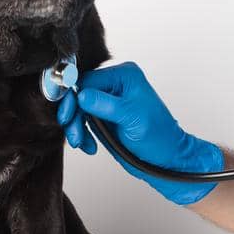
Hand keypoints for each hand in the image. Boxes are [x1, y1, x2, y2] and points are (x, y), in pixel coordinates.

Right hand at [55, 61, 223, 205]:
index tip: (68, 116)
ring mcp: (108, 100)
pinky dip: (82, 134)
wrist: (166, 158)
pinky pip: (83, 120)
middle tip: (75, 135)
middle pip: (79, 93)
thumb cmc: (159, 136)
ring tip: (82, 143)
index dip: (74, 97)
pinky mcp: (104, 116)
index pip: (87, 80)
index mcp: (124, 76)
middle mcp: (115, 84)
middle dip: (74, 115)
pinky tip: (89, 146)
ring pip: (78, 108)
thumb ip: (106, 105)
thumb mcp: (132, 118)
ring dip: (76, 127)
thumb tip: (81, 94)